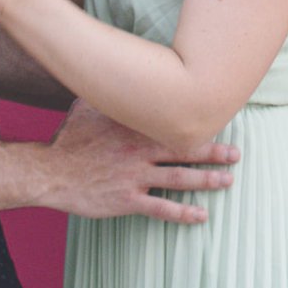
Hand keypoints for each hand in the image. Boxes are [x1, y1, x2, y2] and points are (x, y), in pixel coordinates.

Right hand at [46, 100, 238, 224]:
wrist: (50, 172)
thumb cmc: (70, 137)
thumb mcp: (90, 106)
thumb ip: (112, 94)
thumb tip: (120, 71)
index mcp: (135, 126)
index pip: (173, 121)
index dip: (198, 122)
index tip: (219, 118)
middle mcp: (140, 150)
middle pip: (184, 149)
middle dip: (213, 152)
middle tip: (237, 154)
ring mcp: (135, 176)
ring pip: (179, 178)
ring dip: (206, 180)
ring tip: (228, 182)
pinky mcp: (127, 200)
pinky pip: (161, 208)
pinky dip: (183, 212)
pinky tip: (201, 215)